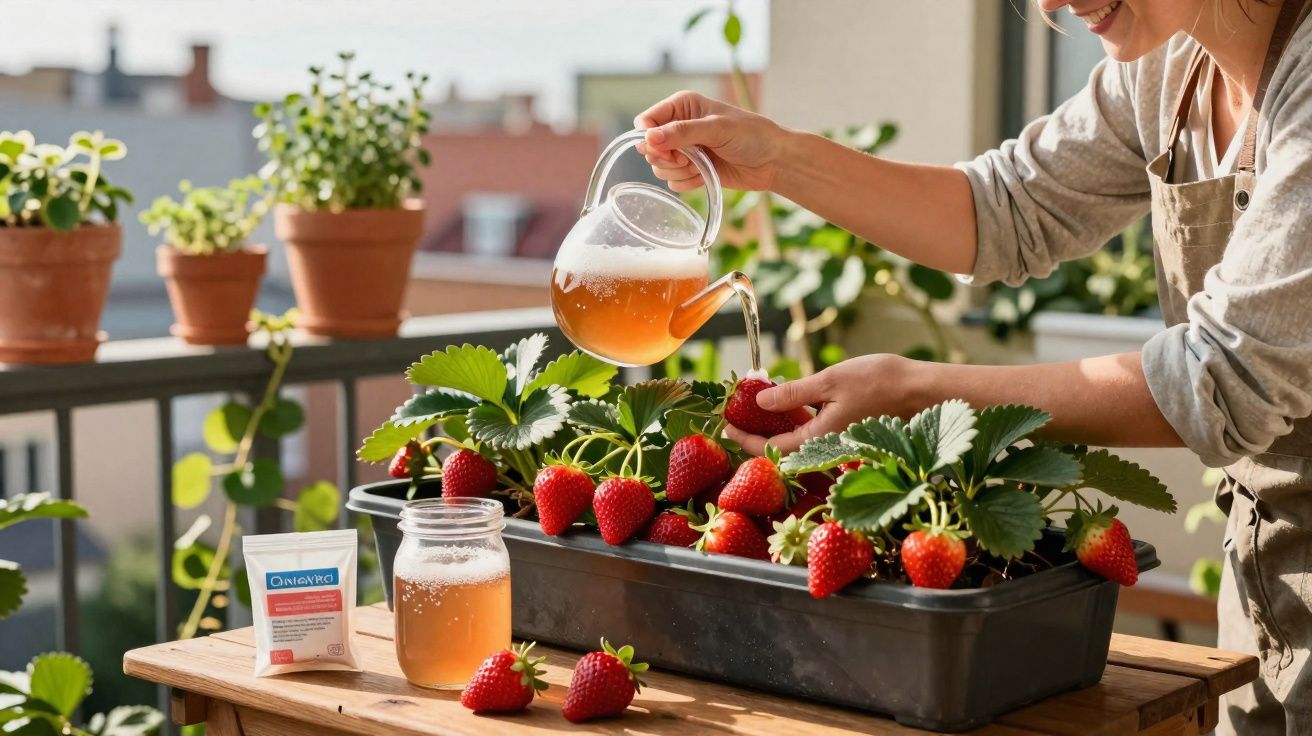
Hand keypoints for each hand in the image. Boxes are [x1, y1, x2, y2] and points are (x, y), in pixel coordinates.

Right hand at [633, 91, 788, 192]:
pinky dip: (688, 183)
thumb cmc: (751, 136)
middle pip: (649, 148)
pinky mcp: (691, 170)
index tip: (666, 150)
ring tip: (702, 166)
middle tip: (689, 160)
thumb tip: (648, 138)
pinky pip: (673, 182)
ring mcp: (685, 150)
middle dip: (667, 158)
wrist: (773, 161)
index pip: (646, 121)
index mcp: (682, 106)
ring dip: (679, 172)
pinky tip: (706, 176)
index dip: (649, 139)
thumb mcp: (716, 129)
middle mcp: (679, 126)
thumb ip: (682, 133)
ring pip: (660, 168)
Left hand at [724, 354, 913, 455]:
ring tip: (758, 405)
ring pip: (799, 439)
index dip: (745, 440)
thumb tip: (759, 402)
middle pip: (783, 447)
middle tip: (737, 415)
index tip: (726, 427)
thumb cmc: (881, 382)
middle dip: (758, 433)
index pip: (771, 448)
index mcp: (818, 439)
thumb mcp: (830, 381)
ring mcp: (839, 442)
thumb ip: (794, 393)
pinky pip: (816, 431)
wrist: (925, 391)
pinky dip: (799, 418)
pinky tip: (791, 402)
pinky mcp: (849, 433)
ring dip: (778, 424)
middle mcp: (827, 448)